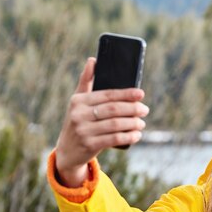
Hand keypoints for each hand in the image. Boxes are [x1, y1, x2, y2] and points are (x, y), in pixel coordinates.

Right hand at [55, 57, 148, 186]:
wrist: (67, 151)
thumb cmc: (77, 122)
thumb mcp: (77, 102)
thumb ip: (85, 82)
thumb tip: (93, 60)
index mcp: (78, 101)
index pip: (107, 94)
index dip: (126, 94)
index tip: (141, 94)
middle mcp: (79, 114)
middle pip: (113, 109)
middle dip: (133, 109)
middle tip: (145, 110)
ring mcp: (83, 130)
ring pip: (115, 125)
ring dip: (133, 123)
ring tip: (141, 123)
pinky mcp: (89, 145)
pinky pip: (114, 139)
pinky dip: (128, 137)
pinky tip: (136, 135)